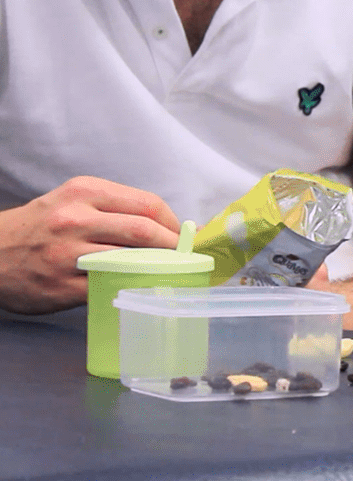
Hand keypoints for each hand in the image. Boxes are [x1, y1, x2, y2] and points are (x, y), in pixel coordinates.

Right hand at [0, 177, 180, 313]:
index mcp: (84, 192)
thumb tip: (164, 228)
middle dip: (173, 246)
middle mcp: (75, 219)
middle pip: (144, 231)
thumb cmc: (40, 227)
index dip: (174, 223)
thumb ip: (113, 209)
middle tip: (185, 257)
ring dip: (156, 268)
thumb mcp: (72, 201)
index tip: (184, 235)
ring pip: (130, 259)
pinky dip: (131, 287)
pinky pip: (110, 286)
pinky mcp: (62, 285)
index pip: (147, 205)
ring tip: (168, 272)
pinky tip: (139, 288)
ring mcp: (68, 254)